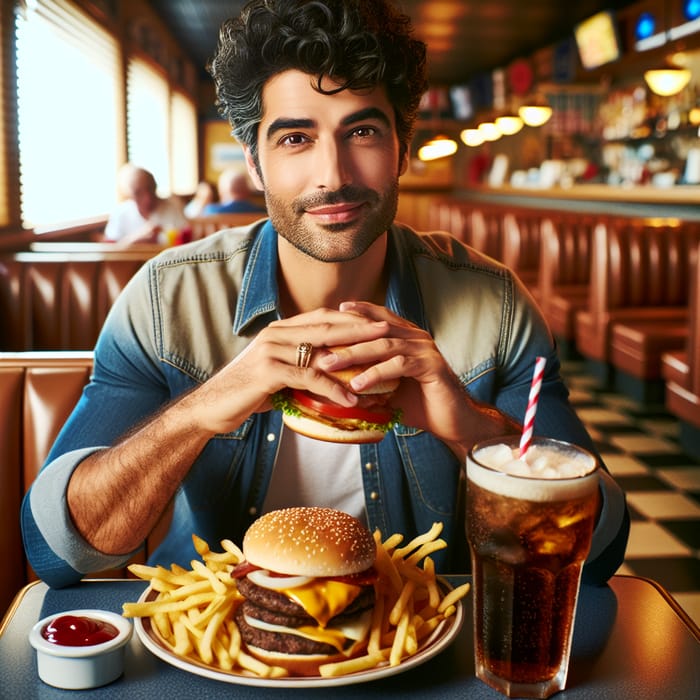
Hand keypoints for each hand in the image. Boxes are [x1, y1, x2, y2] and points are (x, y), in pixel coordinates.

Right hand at [183, 307, 392, 435]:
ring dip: (354, 357)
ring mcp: (271, 351)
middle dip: (359, 327)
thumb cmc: (245, 392)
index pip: (322, 316)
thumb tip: (329, 374)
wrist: (210, 407)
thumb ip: (299, 367)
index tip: (376, 319)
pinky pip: (309, 378)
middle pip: (326, 326)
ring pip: (321, 350)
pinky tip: (351, 398)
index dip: (351, 317)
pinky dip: (333, 388)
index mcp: (279, 330)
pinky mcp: (268, 372)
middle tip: (387, 329)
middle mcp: (275, 334)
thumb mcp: (276, 373)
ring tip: (380, 361)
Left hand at [317, 301, 517, 454]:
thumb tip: (334, 383)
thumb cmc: (420, 404)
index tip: (329, 313)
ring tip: (329, 365)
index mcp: (407, 336)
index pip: (378, 318)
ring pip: (383, 345)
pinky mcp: (431, 366)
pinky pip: (398, 365)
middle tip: (316, 347)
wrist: (453, 422)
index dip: (355, 313)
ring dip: (353, 355)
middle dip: (344, 337)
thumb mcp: (388, 389)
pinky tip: (357, 384)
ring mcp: (425, 349)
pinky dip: (375, 374)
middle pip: (374, 330)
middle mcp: (417, 337)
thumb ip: (367, 378)